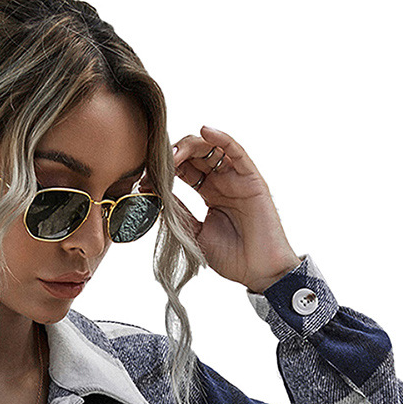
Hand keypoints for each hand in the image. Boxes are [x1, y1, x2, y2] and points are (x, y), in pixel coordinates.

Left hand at [139, 125, 301, 292]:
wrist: (258, 272)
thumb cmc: (232, 258)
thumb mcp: (195, 234)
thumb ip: (179, 213)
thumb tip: (156, 194)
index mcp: (209, 193)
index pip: (184, 170)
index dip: (164, 170)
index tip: (144, 179)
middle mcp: (222, 181)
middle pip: (194, 155)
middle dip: (172, 156)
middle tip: (154, 166)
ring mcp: (237, 179)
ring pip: (212, 149)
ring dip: (189, 146)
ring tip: (172, 155)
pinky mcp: (251, 179)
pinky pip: (237, 152)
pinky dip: (221, 138)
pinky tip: (205, 131)